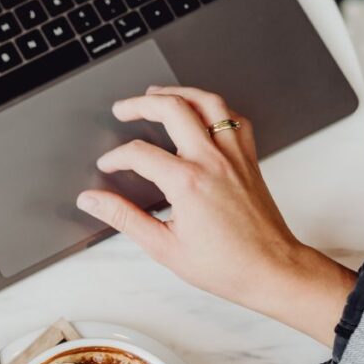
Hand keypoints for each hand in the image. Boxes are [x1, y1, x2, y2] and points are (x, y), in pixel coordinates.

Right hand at [76, 85, 355, 345]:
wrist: (271, 270)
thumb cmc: (225, 264)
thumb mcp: (162, 246)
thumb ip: (123, 217)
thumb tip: (93, 201)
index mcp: (188, 182)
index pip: (140, 154)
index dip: (117, 157)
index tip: (108, 166)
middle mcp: (212, 161)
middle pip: (173, 109)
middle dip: (141, 104)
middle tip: (123, 109)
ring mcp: (234, 156)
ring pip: (207, 102)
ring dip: (178, 93)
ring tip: (158, 94)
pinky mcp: (249, 159)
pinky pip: (233, 119)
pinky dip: (213, 108)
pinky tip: (201, 113)